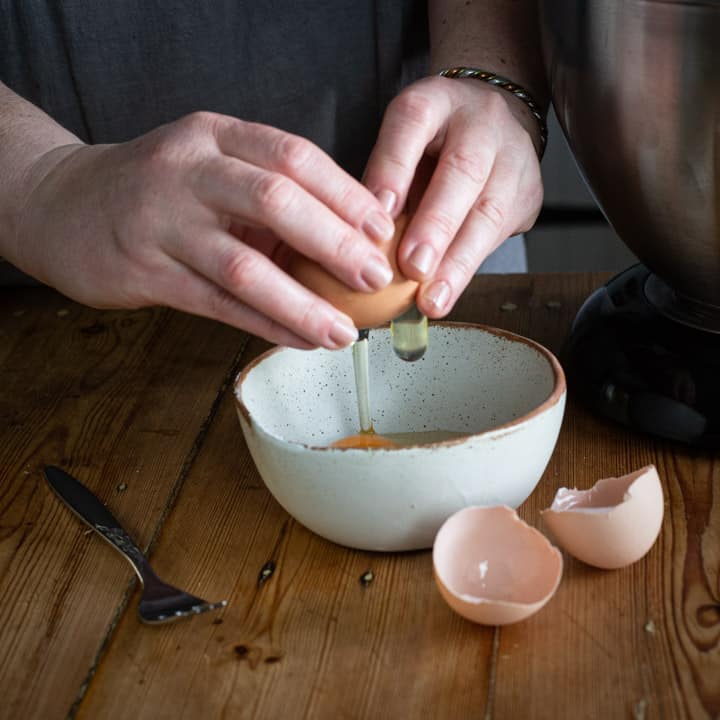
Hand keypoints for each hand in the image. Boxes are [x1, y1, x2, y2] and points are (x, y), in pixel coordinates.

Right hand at [15, 112, 397, 347]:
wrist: (65, 206)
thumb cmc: (159, 190)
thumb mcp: (210, 167)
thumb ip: (268, 192)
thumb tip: (350, 238)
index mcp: (216, 135)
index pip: (293, 155)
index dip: (346, 195)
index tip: (383, 231)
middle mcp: (188, 170)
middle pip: (275, 201)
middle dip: (335, 244)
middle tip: (374, 278)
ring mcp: (162, 221)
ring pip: (245, 266)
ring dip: (302, 304)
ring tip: (343, 333)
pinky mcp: (145, 271)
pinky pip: (218, 304)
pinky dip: (265, 325)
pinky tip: (299, 340)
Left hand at [363, 75, 543, 317]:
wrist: (492, 125)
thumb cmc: (433, 144)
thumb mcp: (400, 145)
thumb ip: (383, 180)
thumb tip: (360, 236)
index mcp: (434, 102)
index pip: (411, 125)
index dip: (394, 170)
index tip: (379, 213)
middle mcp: (479, 122)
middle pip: (461, 171)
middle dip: (436, 225)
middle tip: (413, 267)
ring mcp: (513, 156)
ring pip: (489, 211)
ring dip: (458, 261)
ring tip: (433, 298)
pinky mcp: (530, 192)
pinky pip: (501, 234)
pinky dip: (470, 266)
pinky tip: (448, 292)